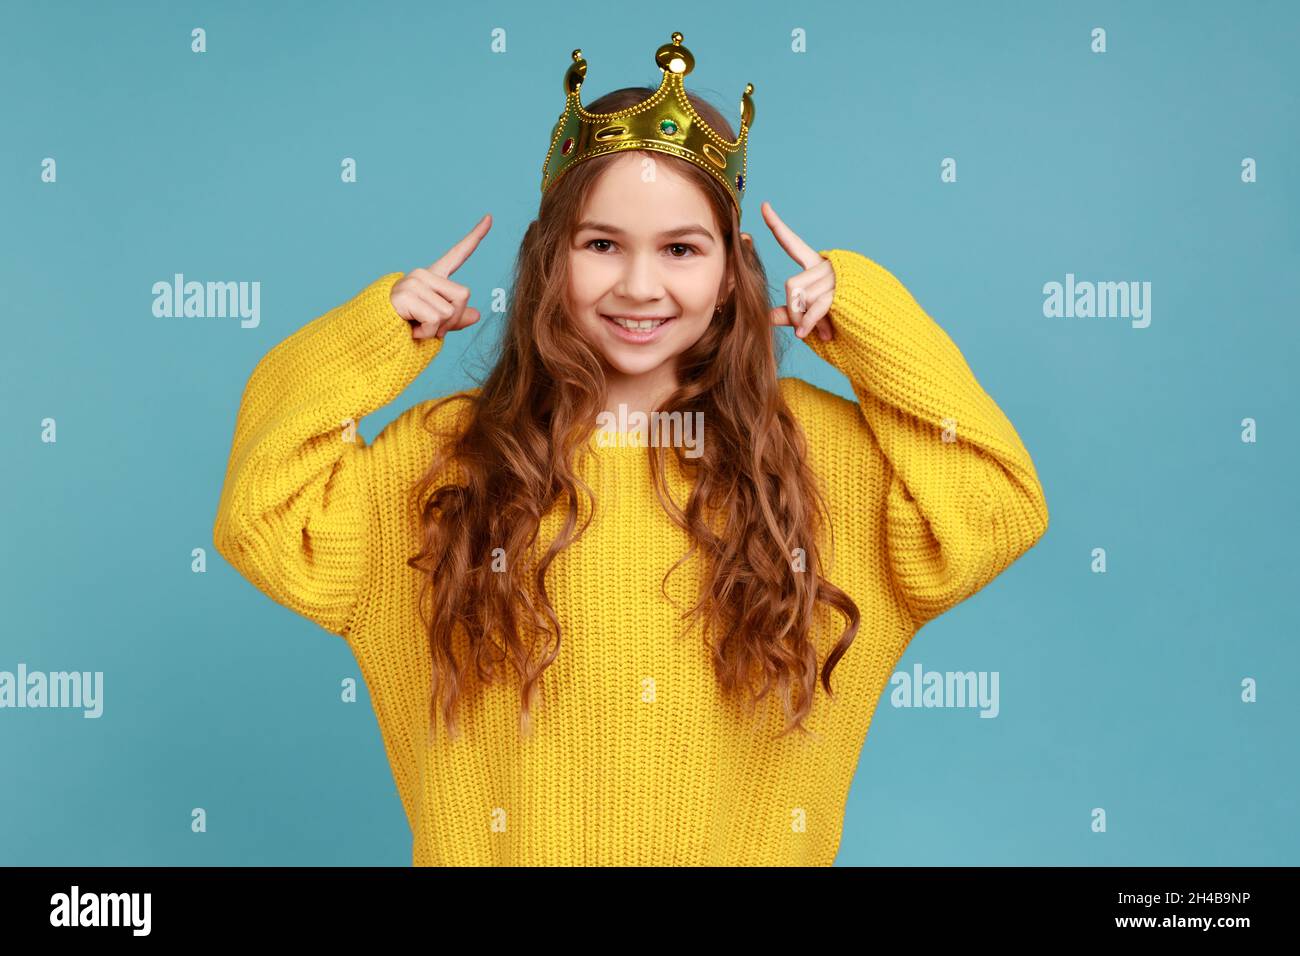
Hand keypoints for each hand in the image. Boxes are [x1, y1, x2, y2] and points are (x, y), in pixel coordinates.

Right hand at [391, 213, 492, 339]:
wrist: (377, 334)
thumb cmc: (405, 327)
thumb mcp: (436, 323)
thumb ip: (456, 319)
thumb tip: (477, 315)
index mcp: (433, 277)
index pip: (458, 255)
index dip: (475, 237)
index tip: (490, 218)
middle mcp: (424, 275)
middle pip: (464, 295)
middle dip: (454, 319)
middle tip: (433, 328)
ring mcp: (414, 283)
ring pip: (449, 312)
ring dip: (438, 329)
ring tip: (417, 328)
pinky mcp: (406, 295)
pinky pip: (434, 320)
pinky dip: (427, 333)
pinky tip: (411, 331)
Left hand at [757, 201, 834, 342]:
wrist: (880, 330)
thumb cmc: (846, 324)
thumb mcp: (812, 318)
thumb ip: (792, 314)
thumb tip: (766, 318)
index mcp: (818, 266)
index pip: (792, 244)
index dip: (777, 226)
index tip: (763, 205)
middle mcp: (827, 265)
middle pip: (793, 285)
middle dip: (794, 310)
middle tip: (803, 329)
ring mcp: (837, 275)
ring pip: (802, 295)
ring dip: (804, 320)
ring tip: (822, 332)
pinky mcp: (843, 288)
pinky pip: (815, 305)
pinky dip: (809, 323)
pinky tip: (809, 335)